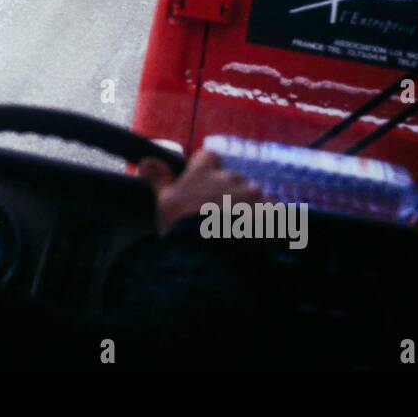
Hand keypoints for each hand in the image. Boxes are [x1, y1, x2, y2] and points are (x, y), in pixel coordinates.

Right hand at [138, 149, 263, 236]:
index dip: (206, 169)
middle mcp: (230, 178)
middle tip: (218, 218)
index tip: (202, 186)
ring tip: (239, 233)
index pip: (208, 157)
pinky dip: (265, 222)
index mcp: (203, 173)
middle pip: (232, 179)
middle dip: (228, 194)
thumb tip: (144, 160)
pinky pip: (271, 211)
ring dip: (247, 208)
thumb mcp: (164, 205)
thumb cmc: (183, 231)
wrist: (214, 259)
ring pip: (252, 196)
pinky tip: (256, 238)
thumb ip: (159, 179)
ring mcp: (254, 194)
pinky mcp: (272, 212)